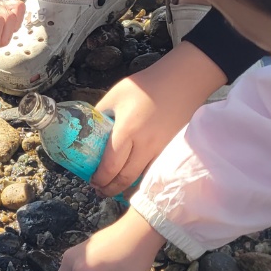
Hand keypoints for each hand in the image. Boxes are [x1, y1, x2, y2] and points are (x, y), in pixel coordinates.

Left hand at [91, 42, 225, 196]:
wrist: (182, 81)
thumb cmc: (146, 85)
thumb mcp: (115, 96)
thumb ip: (100, 115)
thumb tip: (88, 130)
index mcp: (126, 131)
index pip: (110, 165)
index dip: (100, 178)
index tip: (92, 181)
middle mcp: (145, 145)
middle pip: (126, 178)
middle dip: (110, 188)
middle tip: (100, 190)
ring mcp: (161, 150)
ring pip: (142, 178)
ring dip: (126, 188)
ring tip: (114, 188)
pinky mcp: (172, 150)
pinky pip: (154, 170)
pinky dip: (142, 179)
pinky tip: (134, 179)